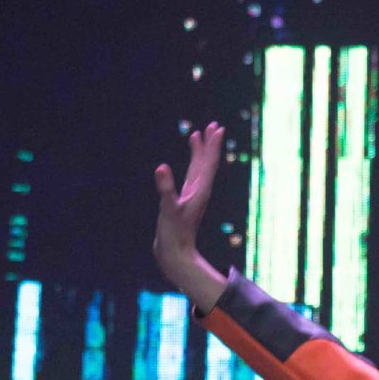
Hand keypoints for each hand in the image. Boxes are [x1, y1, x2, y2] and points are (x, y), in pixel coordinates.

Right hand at [153, 122, 224, 274]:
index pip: (208, 163)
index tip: (217, 128)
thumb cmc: (173, 234)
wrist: (175, 255)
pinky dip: (191, 165)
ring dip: (200, 152)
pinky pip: (191, 177)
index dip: (212, 146)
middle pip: (207, 163)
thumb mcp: (168, 210)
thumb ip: (166, 189)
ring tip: (198, 135)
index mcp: (200, 191)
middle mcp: (200, 191)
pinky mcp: (185, 201)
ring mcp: (193, 196)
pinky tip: (189, 162)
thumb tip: (161, 168)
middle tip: (213, 125)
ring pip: (199, 169)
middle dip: (210, 144)